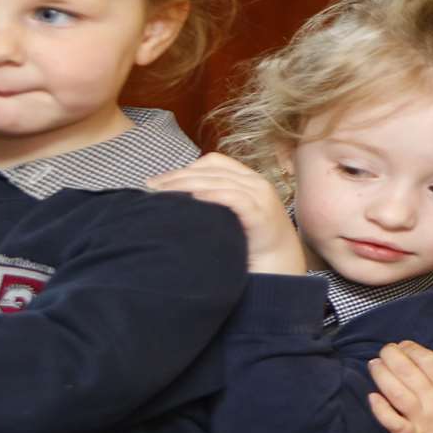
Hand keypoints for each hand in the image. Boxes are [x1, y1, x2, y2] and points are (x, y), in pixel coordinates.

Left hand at [146, 153, 304, 274]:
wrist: (281, 270)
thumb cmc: (252, 247)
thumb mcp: (230, 218)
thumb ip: (213, 205)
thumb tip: (176, 199)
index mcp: (249, 180)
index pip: (213, 163)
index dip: (184, 168)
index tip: (158, 182)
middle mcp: (257, 183)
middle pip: (211, 169)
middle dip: (177, 176)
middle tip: (150, 187)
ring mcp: (261, 198)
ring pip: (218, 181)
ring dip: (187, 184)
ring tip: (163, 194)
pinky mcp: (262, 215)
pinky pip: (234, 198)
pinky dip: (212, 196)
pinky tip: (192, 200)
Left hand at [366, 337, 432, 432]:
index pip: (429, 362)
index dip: (414, 349)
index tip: (404, 344)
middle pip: (409, 375)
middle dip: (393, 357)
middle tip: (386, 349)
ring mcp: (423, 422)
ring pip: (397, 395)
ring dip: (382, 377)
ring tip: (374, 364)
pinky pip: (394, 424)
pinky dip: (381, 411)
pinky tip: (372, 397)